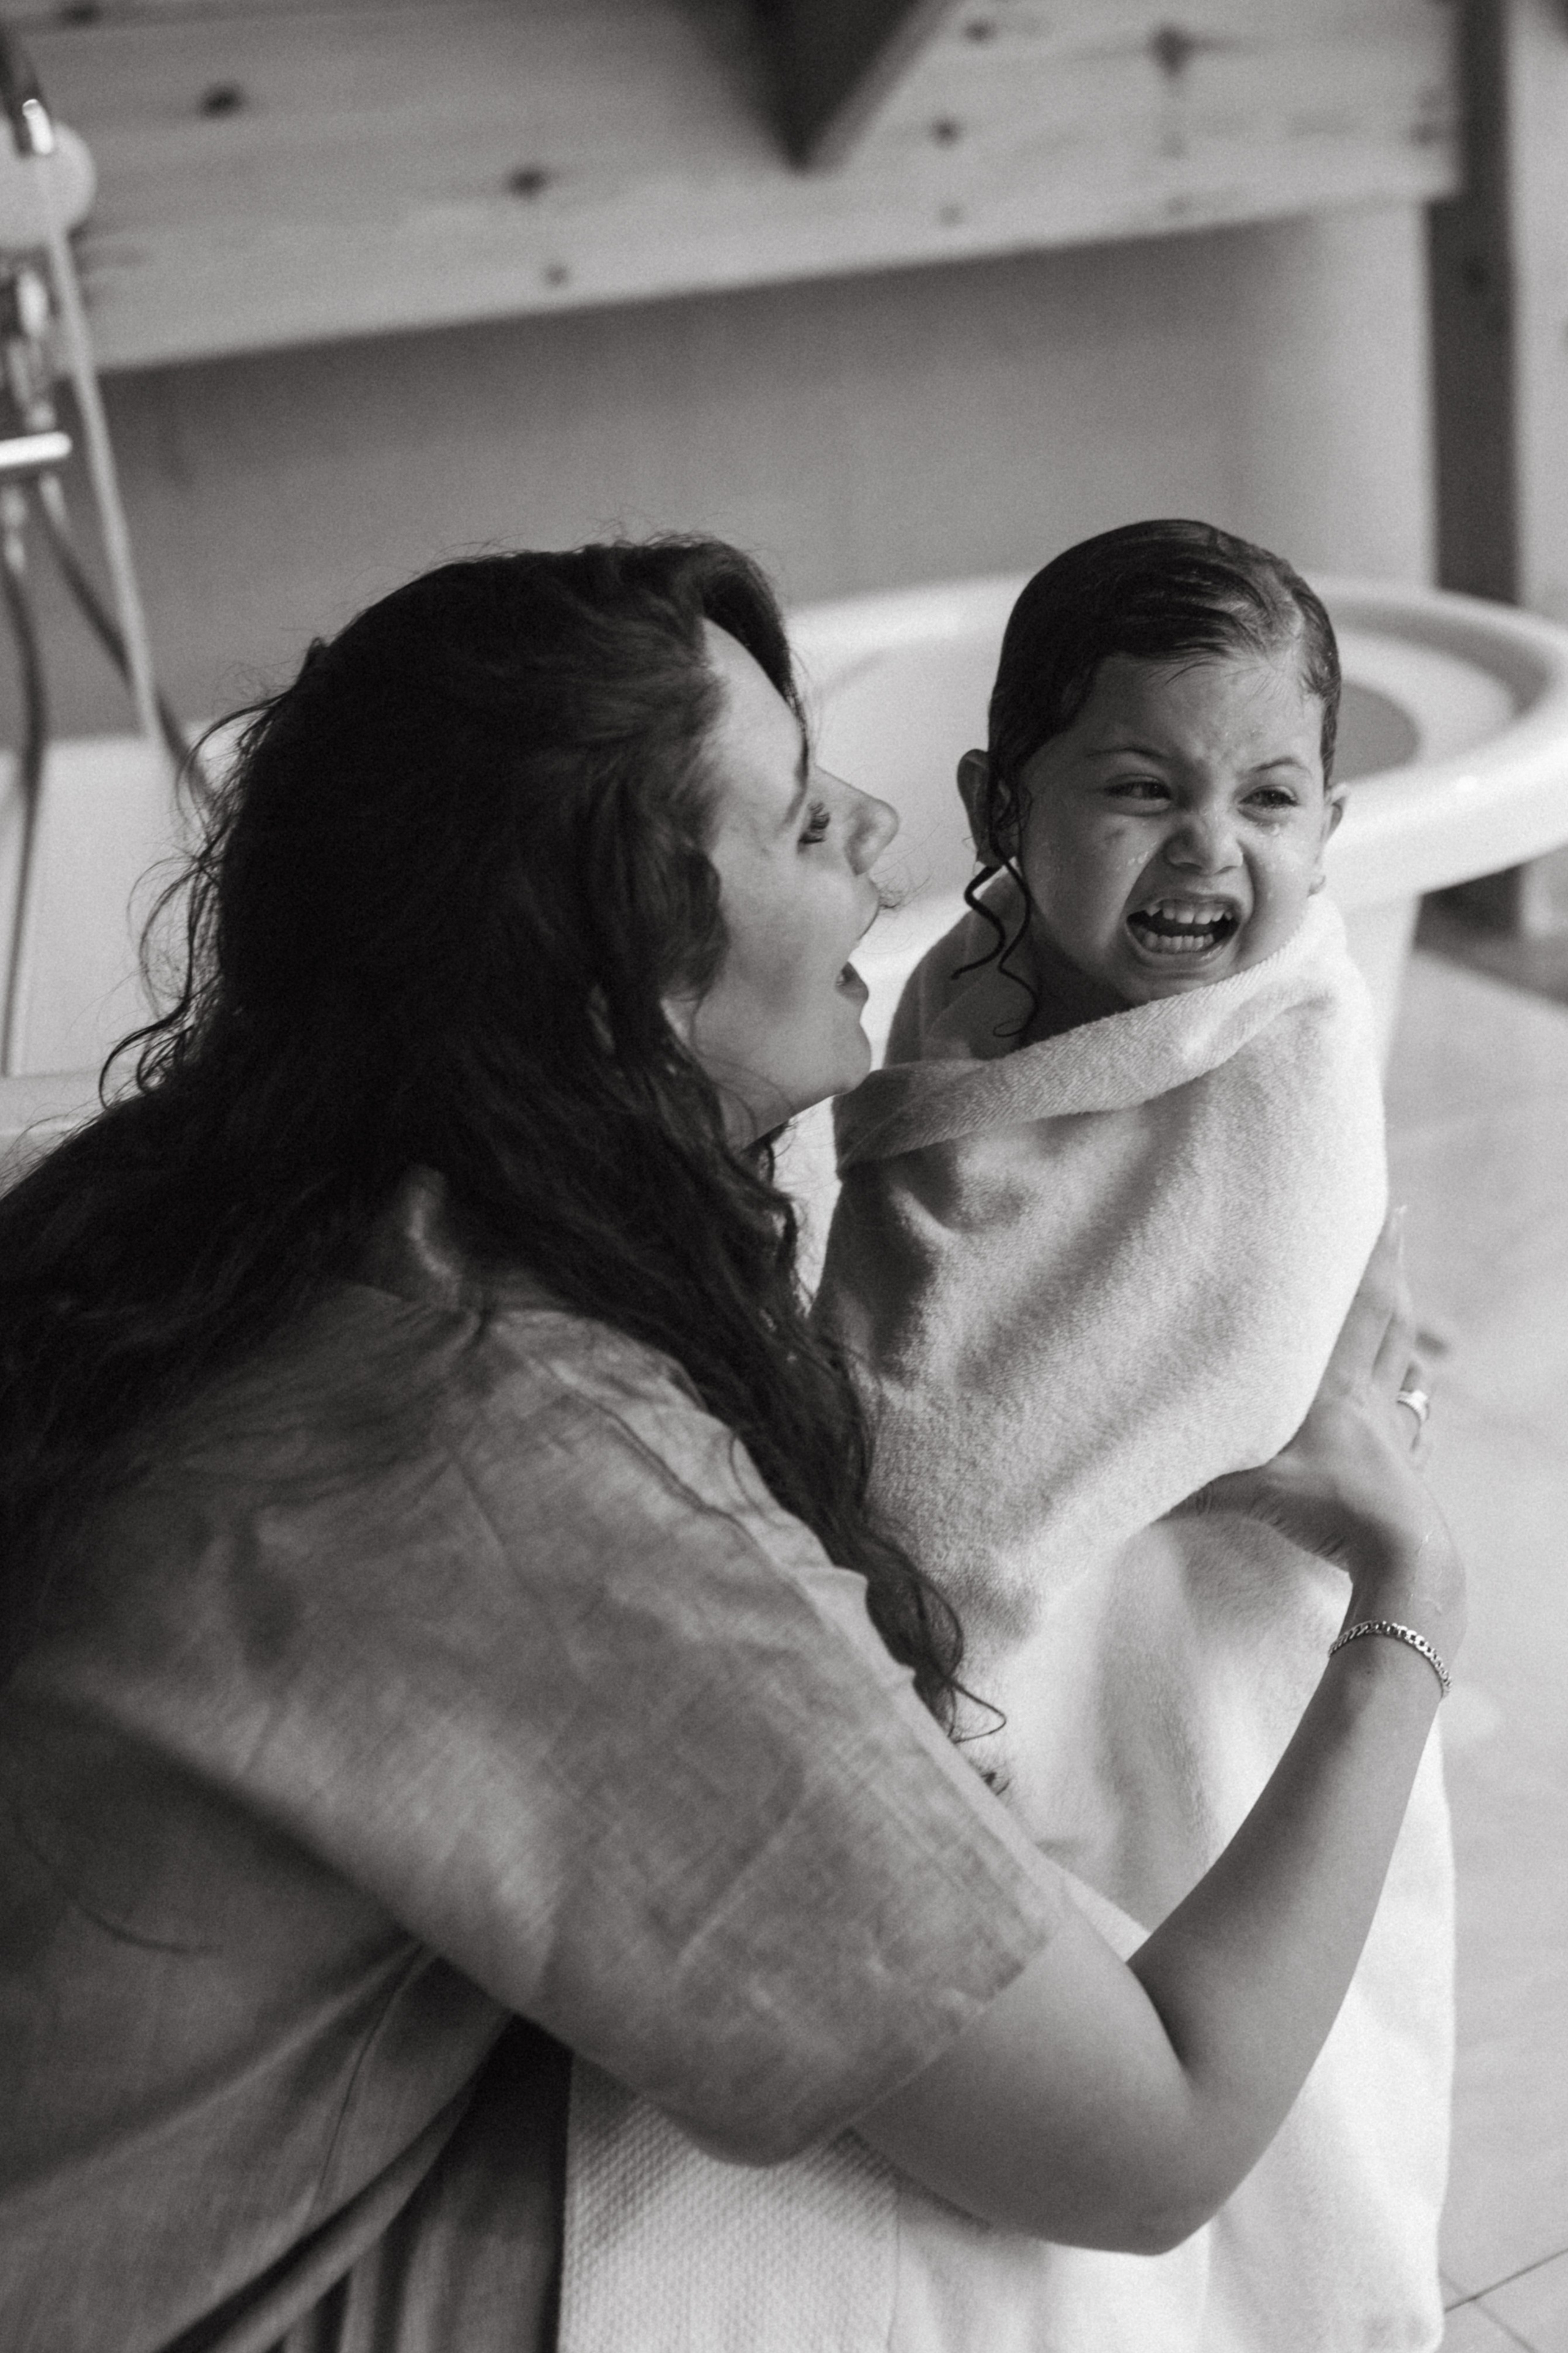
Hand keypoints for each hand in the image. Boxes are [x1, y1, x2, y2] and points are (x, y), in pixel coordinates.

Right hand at [1176, 1215, 1464, 1656]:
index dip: (1377, 1256)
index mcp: (1335, 1388)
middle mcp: (1370, 1400)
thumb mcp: (1248, 1490)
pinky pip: (1415, 1428)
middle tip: (1401, 1230)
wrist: (1400, 1558)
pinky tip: (1415, 1409)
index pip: (1362, 1306)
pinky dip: (1415, 1409)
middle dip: (1395, 1274)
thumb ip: (1186, 1484)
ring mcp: (1394, 1435)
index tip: (1393, 1209)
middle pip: (1392, 1323)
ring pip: (1407, 1369)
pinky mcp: (1406, 1472)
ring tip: (1405, 1313)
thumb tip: (1117, 1483)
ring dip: (1408, 1338)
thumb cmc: (1328, 1509)